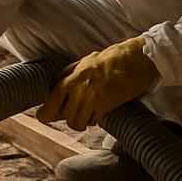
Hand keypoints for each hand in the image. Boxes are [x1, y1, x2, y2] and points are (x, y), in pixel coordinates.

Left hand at [38, 36, 157, 129]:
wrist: (138, 59)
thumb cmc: (113, 58)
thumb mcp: (87, 60)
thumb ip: (70, 72)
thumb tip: (56, 83)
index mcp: (73, 77)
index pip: (52, 100)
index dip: (45, 113)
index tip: (44, 118)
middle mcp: (80, 88)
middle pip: (64, 116)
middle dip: (68, 118)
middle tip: (75, 115)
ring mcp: (93, 98)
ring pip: (77, 122)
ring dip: (82, 122)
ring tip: (88, 115)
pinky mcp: (107, 105)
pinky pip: (94, 121)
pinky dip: (95, 120)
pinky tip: (100, 113)